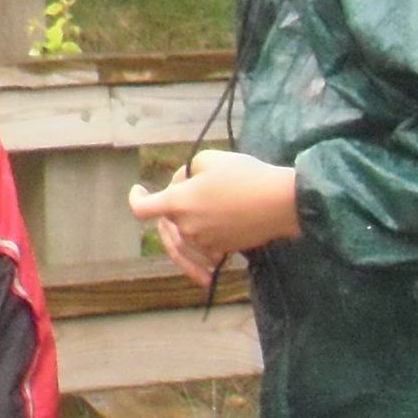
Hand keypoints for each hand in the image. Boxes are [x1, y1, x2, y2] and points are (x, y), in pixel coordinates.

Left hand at [128, 148, 303, 281]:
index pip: (142, 209)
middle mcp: (187, 227)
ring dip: (182, 230)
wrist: (281, 202)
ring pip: (183, 240)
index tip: (139, 190)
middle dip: (168, 207)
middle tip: (186, 188)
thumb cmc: (244, 175)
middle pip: (166, 222)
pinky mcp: (223, 250)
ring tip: (192, 219)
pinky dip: (199, 255)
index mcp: (178, 203)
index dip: (136, 199)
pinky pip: (202, 254)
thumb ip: (185, 172)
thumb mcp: (207, 159)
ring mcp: (205, 242)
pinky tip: (202, 258)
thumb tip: (183, 185)